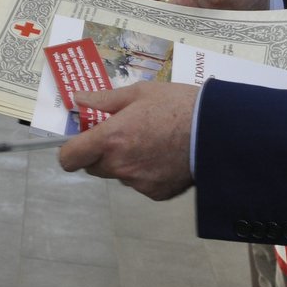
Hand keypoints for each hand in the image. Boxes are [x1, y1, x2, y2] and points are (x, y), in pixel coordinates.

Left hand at [58, 82, 198, 200]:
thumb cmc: (176, 105)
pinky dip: (145, 172)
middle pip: (94, 166)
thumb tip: (79, 100)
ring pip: (118, 174)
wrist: (216, 131)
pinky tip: (163, 155)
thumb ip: (104, 100)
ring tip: (149, 142)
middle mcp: (120, 165)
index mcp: (110, 139)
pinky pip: (139, 183)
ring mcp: (138, 183)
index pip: (69, 158)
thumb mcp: (139, 93)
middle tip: (123, 133)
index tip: (81, 142)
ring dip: (124, 162)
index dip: (70, 151)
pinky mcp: (156, 193)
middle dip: (101, 152)